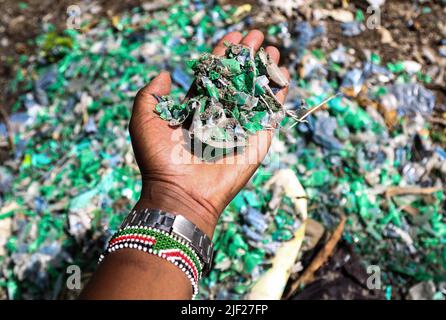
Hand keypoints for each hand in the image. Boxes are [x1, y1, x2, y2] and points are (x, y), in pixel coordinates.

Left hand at [129, 30, 288, 237]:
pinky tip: (284, 74)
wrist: (180, 194)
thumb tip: (165, 74)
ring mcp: (239, 127)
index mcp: (196, 109)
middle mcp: (219, 115)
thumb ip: (150, 95)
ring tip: (272, 49)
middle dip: (247, 56)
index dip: (222, 54)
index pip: (213, 75)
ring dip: (265, 70)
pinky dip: (278, 94)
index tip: (233, 34)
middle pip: (237, 79)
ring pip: (255, 92)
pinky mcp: (255, 141)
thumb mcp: (144, 121)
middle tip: (257, 35)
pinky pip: (269, 114)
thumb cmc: (159, 160)